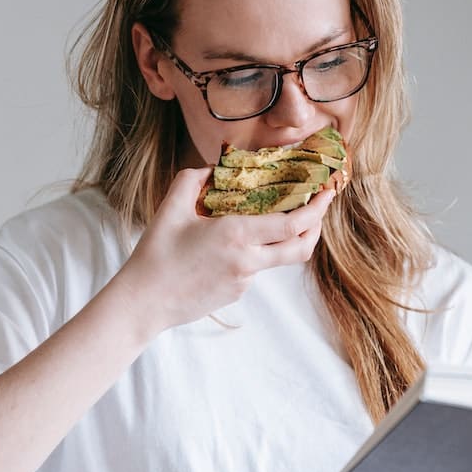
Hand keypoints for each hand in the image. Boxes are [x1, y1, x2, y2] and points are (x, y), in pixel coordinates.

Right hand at [113, 166, 335, 335]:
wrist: (144, 303)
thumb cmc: (155, 255)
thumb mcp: (171, 208)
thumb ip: (194, 179)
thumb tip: (214, 169)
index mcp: (237, 236)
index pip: (292, 224)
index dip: (316, 209)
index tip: (327, 193)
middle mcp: (248, 261)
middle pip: (299, 248)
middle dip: (315, 227)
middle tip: (317, 208)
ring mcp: (244, 281)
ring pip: (274, 257)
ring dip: (279, 239)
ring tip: (267, 219)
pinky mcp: (237, 293)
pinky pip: (253, 269)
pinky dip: (251, 253)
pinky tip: (226, 247)